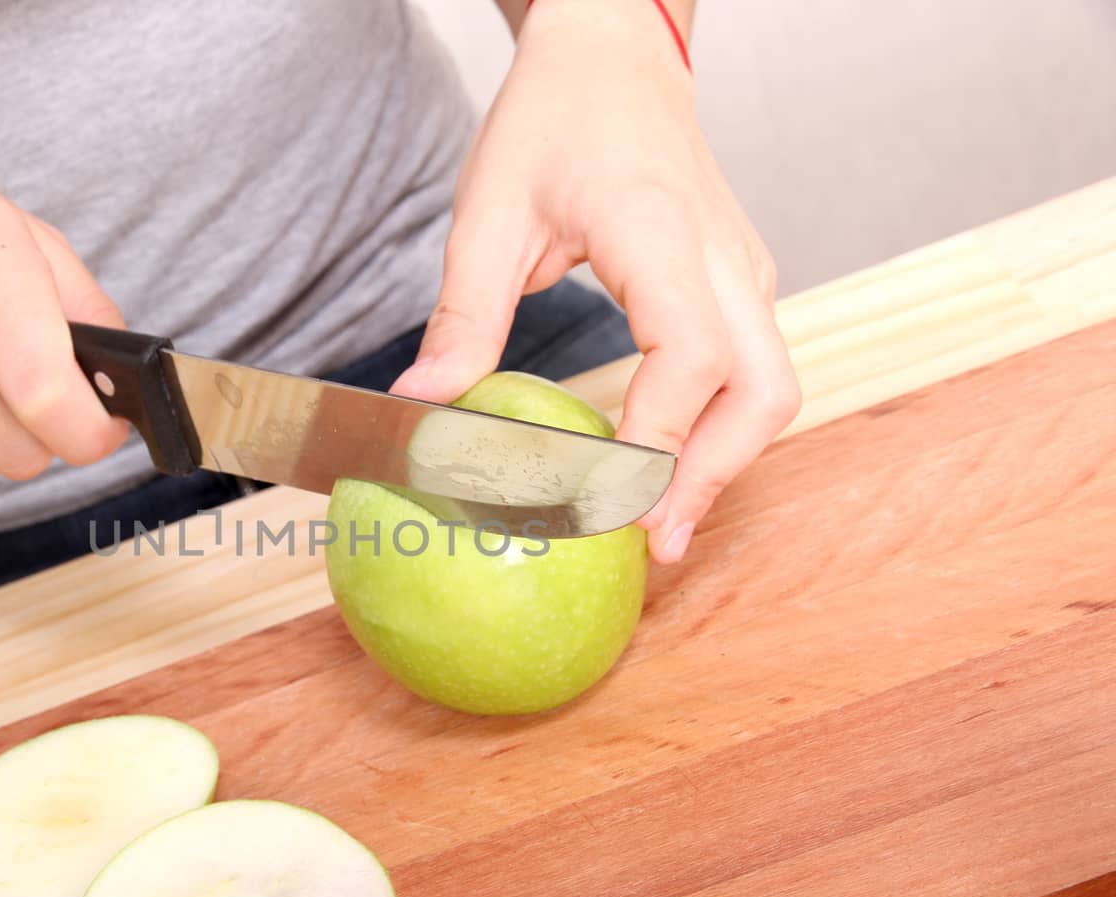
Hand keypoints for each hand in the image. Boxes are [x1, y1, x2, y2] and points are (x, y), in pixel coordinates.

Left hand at [391, 0, 798, 562]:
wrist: (614, 56)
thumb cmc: (554, 118)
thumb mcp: (488, 213)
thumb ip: (462, 317)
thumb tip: (422, 411)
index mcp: (660, 232)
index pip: (690, 353)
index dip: (658, 440)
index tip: (609, 504)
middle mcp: (722, 257)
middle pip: (763, 391)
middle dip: (712, 477)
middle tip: (651, 545)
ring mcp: (743, 270)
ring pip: (770, 388)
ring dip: (722, 463)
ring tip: (658, 526)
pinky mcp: (739, 283)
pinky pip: (751, 370)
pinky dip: (719, 430)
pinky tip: (665, 469)